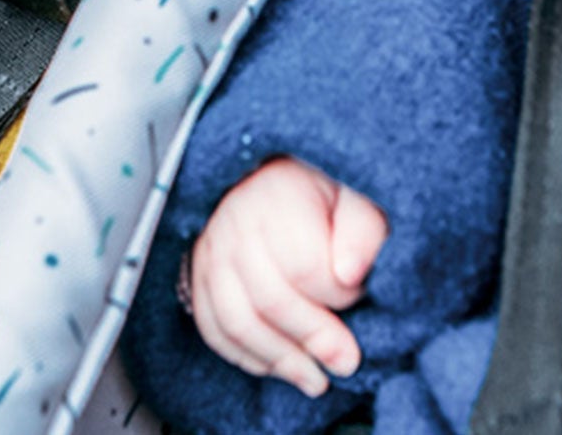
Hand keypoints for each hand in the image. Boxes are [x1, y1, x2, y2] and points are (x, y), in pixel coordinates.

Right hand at [185, 157, 387, 397]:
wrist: (266, 181)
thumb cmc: (318, 194)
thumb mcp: (355, 197)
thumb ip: (362, 232)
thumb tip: (351, 274)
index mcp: (278, 196)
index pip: (304, 264)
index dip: (338, 294)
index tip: (359, 296)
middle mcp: (236, 225)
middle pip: (270, 299)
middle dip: (313, 339)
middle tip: (346, 362)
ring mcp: (212, 254)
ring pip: (238, 322)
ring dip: (281, 360)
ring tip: (315, 381)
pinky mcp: (199, 279)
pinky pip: (214, 330)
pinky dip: (246, 358)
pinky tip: (278, 368)